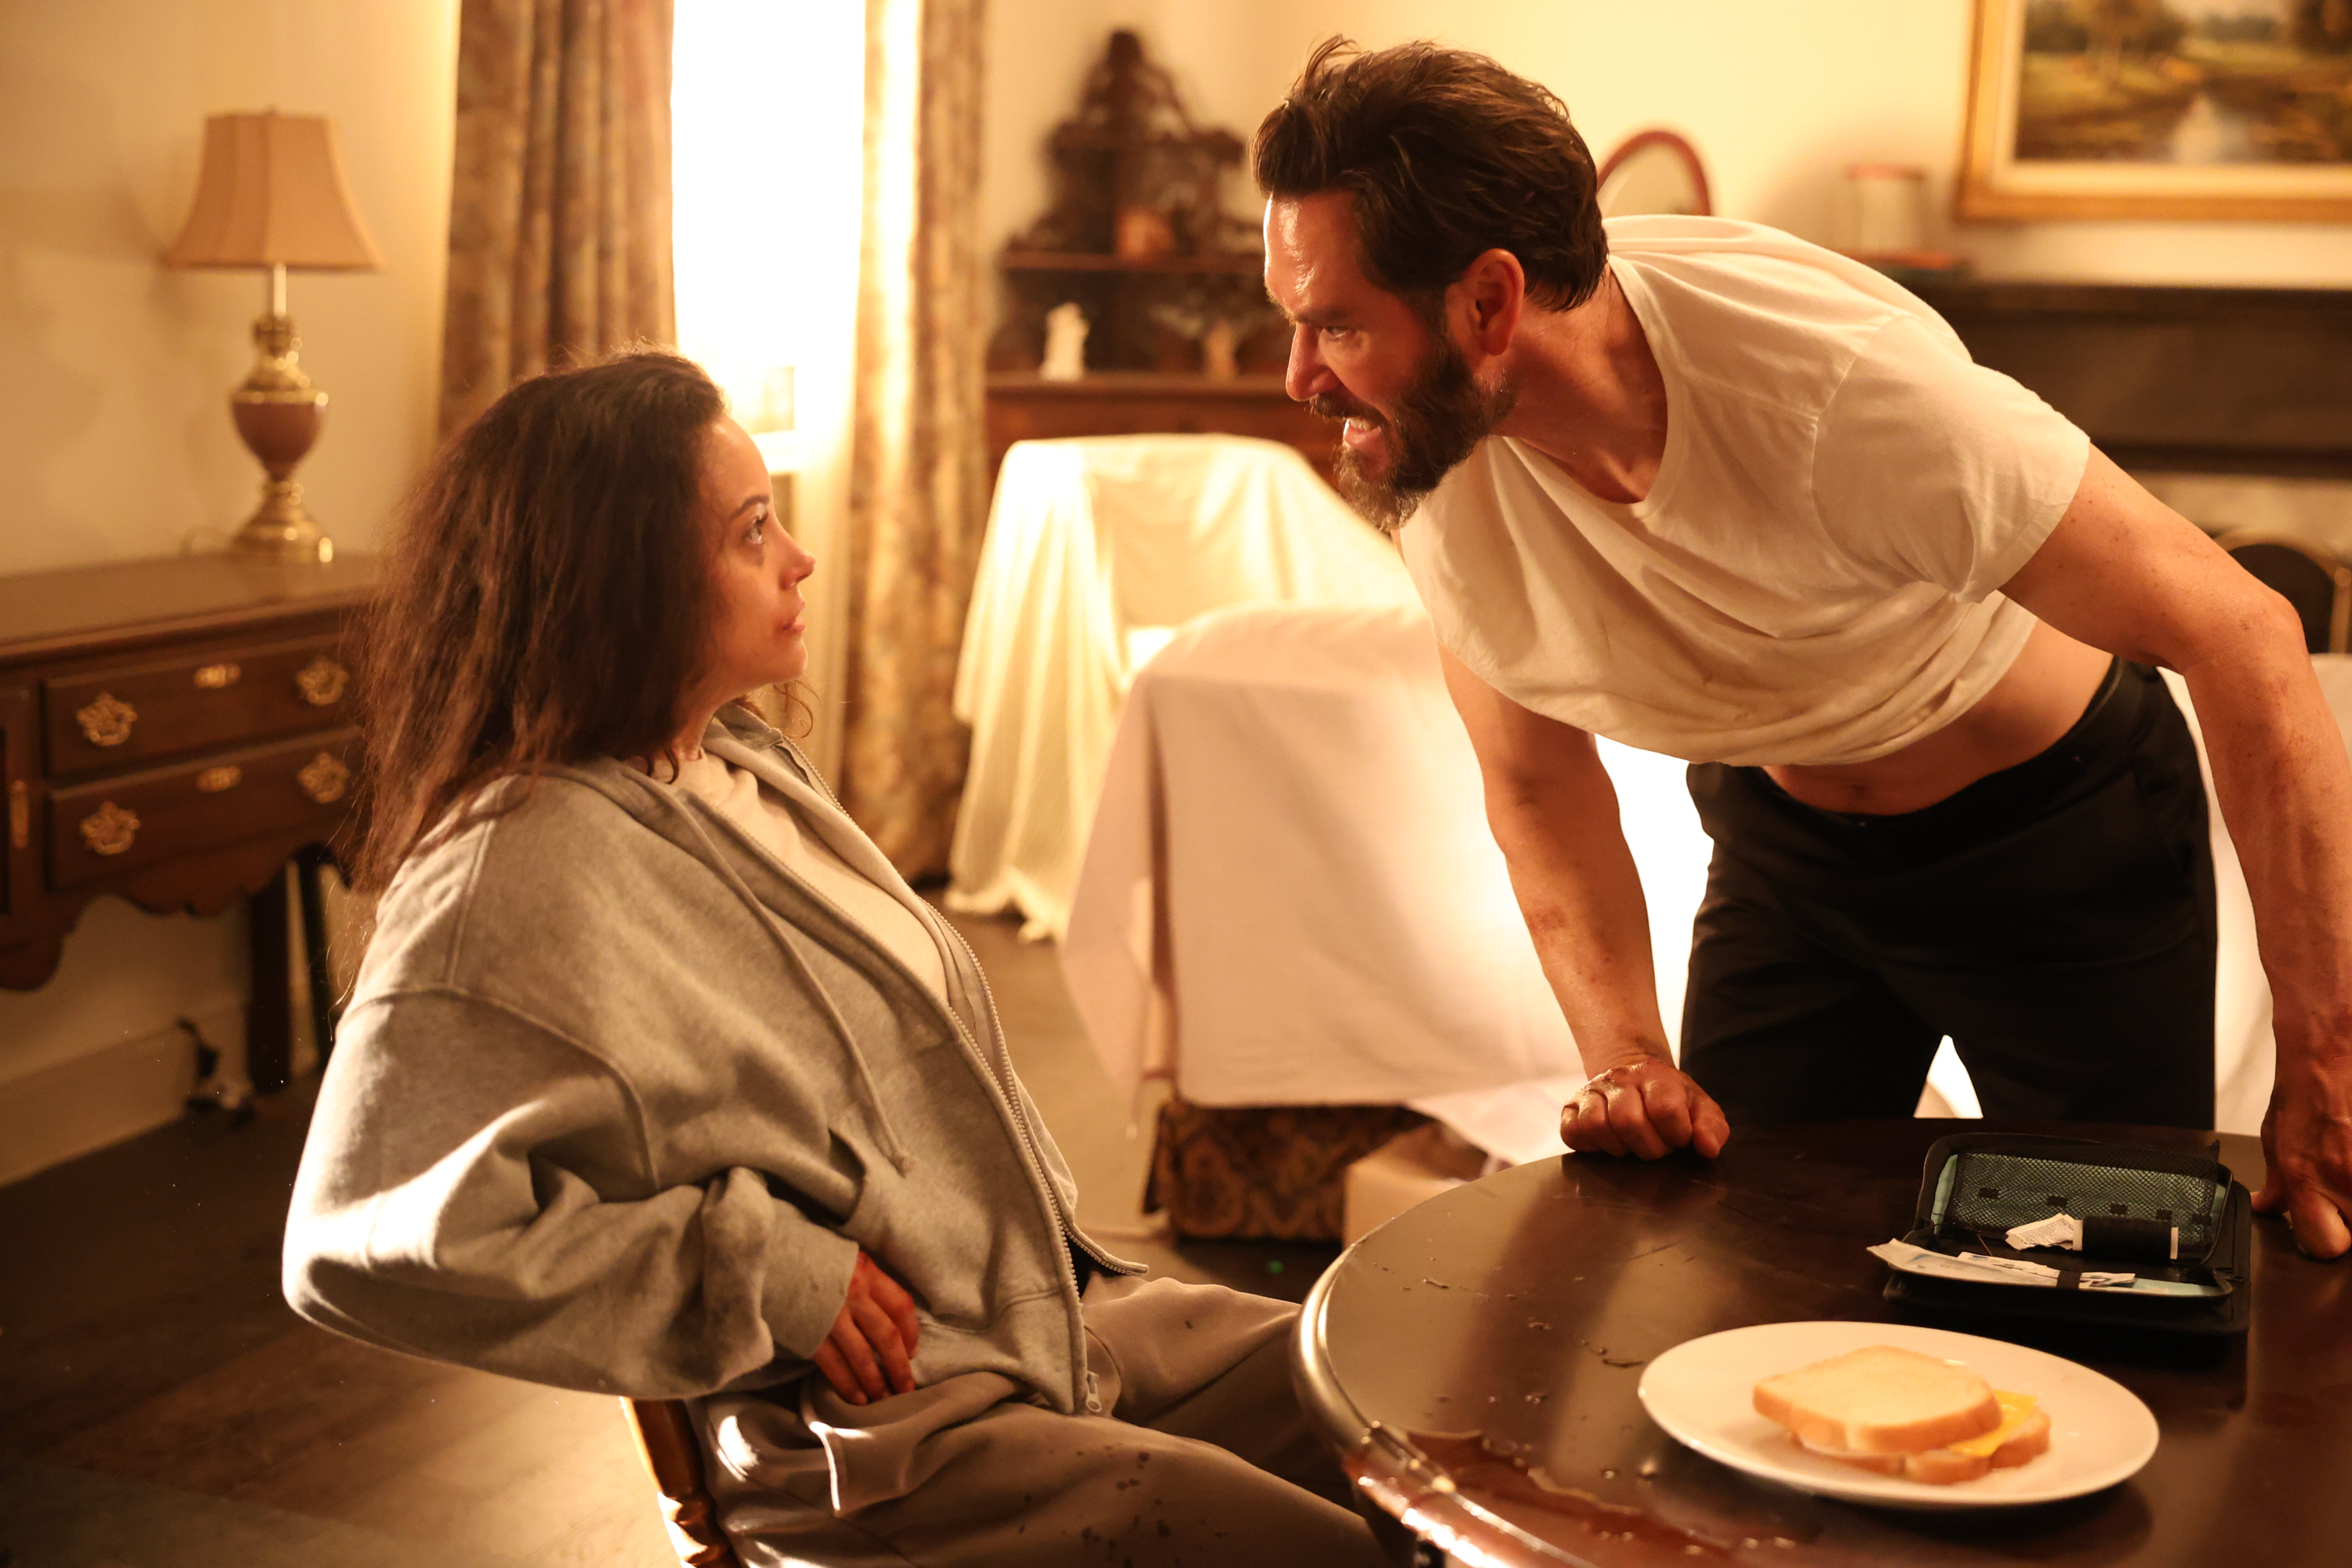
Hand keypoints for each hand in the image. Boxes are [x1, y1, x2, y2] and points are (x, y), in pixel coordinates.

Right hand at [813, 1251, 921, 1404]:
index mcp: (866, 1272)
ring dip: (876, 1382)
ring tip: (883, 1400)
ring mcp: (831, 1317)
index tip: (913, 1352)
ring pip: (863, 1356)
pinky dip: (848, 1384)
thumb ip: (867, 1282)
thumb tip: (888, 1317)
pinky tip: (858, 1397)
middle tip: (906, 1389)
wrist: (766, 1256)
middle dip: (899, 1367)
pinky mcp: (809, 1334)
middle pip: (886, 1337)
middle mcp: (854, 1294)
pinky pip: (834, 1365)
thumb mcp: (846, 1258)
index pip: (901, 1306)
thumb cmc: (809, 1255)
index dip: (911, 1333)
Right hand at [1563, 1058, 1729, 1159]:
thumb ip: (1711, 1127)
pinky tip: (1609, 1143)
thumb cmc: (1670, 1097)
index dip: (1676, 1135)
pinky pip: (1572, 1133)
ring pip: (1597, 1126)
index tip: (1679, 1139)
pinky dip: (1591, 1146)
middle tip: (1657, 1146)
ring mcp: (1591, 1091)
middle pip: (1628, 1121)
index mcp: (1655, 1076)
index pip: (1665, 1109)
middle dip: (1649, 1147)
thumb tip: (1707, 1148)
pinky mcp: (1570, 1107)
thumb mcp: (1699, 1106)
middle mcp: (1619, 1079)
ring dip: (1620, 1147)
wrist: (1633, 1073)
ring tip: (1633, 1145)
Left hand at [2252, 1058, 2351, 1259]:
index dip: (2322, 1239)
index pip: (2324, 1246)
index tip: (2322, 1227)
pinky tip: (2351, 1163)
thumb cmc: (2303, 1100)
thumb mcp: (2275, 1146)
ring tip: (2346, 1177)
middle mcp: (2346, 1181)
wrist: (2329, 1065)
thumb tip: (2267, 1209)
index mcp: (2306, 1180)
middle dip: (2348, 1223)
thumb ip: (2277, 1186)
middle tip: (2340, 1198)